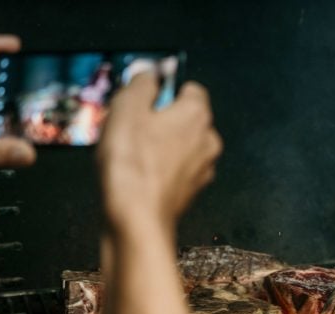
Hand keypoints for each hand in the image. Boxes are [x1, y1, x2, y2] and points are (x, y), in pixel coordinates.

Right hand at [97, 73, 221, 231]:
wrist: (137, 218)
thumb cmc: (133, 166)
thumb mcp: (126, 108)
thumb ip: (141, 84)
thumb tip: (149, 75)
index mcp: (197, 115)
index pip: (190, 88)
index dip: (165, 89)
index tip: (144, 95)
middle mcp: (207, 140)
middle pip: (184, 118)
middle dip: (160, 119)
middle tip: (131, 125)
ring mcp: (202, 168)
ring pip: (180, 145)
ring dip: (159, 144)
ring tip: (130, 151)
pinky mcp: (191, 190)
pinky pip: (176, 169)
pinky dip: (160, 167)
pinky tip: (137, 172)